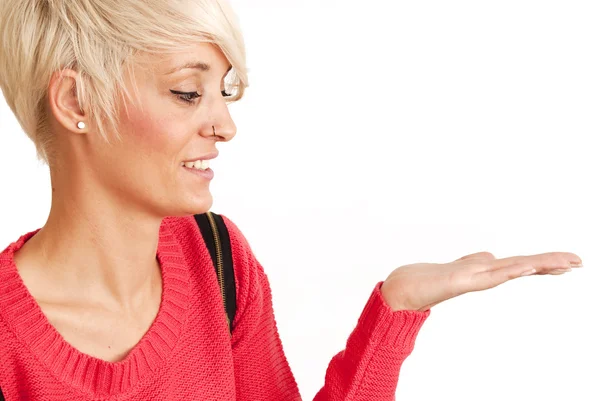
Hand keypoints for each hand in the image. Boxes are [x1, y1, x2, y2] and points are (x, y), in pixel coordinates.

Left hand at [380, 251, 582, 311]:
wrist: (401, 291)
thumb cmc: (427, 280)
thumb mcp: (457, 266)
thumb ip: (476, 262)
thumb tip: (493, 256)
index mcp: (483, 271)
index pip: (520, 264)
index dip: (545, 262)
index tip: (569, 261)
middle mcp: (481, 275)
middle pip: (522, 267)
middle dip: (551, 264)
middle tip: (580, 262)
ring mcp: (471, 279)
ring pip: (510, 270)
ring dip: (537, 266)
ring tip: (564, 263)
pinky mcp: (458, 282)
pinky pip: (488, 276)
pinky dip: (508, 271)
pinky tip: (525, 267)